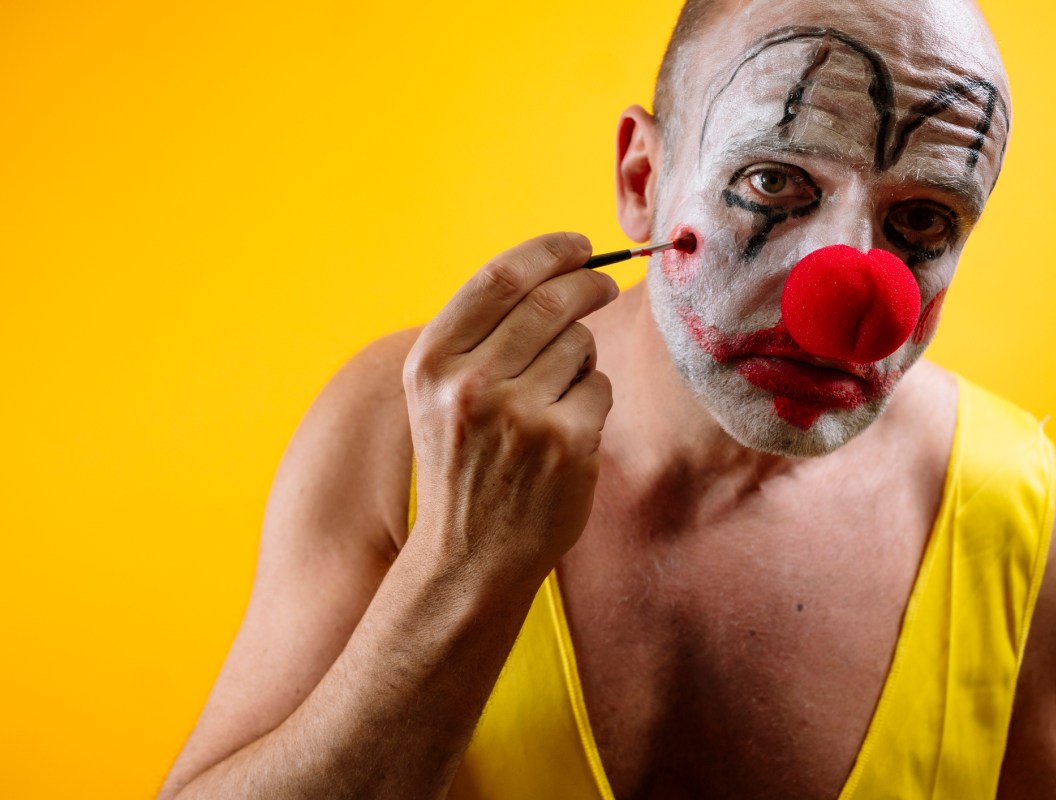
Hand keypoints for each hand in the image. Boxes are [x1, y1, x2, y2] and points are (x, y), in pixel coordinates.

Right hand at [402, 233, 617, 583]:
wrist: (468, 554)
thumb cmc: (464, 463)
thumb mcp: (439, 394)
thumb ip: (480, 334)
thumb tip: (555, 269)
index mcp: (432, 361)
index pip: (499, 277)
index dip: (547, 251)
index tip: (578, 244)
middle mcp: (469, 382)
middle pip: (550, 301)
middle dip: (588, 284)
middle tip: (605, 284)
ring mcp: (519, 413)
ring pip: (581, 344)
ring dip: (582, 358)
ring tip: (555, 396)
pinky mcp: (564, 442)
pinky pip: (599, 388)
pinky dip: (592, 400)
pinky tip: (566, 431)